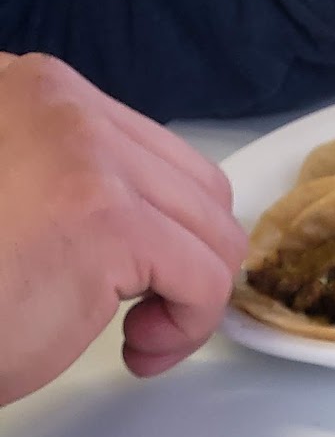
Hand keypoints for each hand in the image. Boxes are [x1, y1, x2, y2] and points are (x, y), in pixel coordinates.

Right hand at [0, 56, 247, 406]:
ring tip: (135, 336)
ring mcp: (87, 153)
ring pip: (213, 233)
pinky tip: (135, 348)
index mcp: (32, 88)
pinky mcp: (110, 217)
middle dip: (189, 265)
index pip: (153, 153)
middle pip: (198, 189)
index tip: (128, 283)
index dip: (165, 230)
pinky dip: (187, 328)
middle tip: (140, 317)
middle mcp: (60, 100)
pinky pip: (205, 279)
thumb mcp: (17, 198)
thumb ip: (72, 180)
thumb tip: (158, 219)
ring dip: (189, 301)